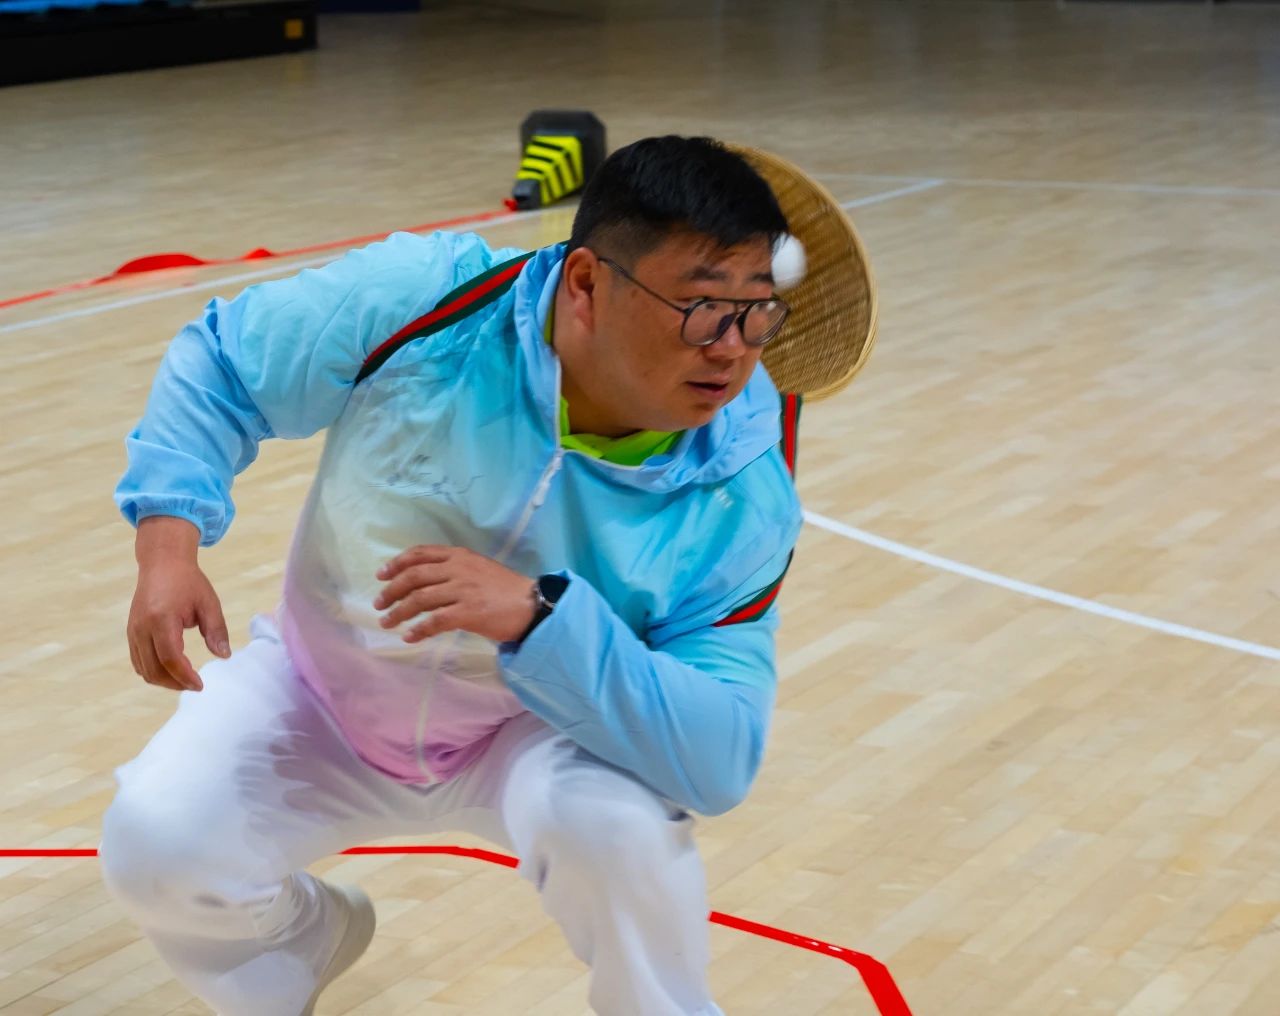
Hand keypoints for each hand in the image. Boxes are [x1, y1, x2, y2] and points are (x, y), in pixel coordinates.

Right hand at [126, 517, 229, 691]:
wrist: (162, 563)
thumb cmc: (188, 582)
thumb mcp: (209, 603)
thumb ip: (216, 630)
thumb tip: (225, 656)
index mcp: (162, 619)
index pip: (171, 659)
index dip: (185, 677)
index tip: (201, 685)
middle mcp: (142, 628)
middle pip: (154, 669)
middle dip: (175, 683)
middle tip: (195, 685)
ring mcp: (133, 631)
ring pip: (143, 669)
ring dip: (164, 680)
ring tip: (185, 679)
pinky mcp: (131, 632)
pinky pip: (138, 661)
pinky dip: (153, 671)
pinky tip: (171, 671)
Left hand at [374, 545, 535, 643]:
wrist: (532, 604)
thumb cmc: (506, 589)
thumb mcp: (479, 568)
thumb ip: (455, 570)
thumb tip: (426, 583)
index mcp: (460, 556)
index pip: (421, 553)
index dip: (397, 563)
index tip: (381, 575)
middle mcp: (458, 569)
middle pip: (414, 576)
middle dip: (391, 590)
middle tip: (379, 603)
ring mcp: (463, 590)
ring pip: (420, 599)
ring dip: (398, 612)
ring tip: (387, 622)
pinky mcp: (468, 612)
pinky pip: (435, 621)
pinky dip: (418, 629)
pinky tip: (409, 636)